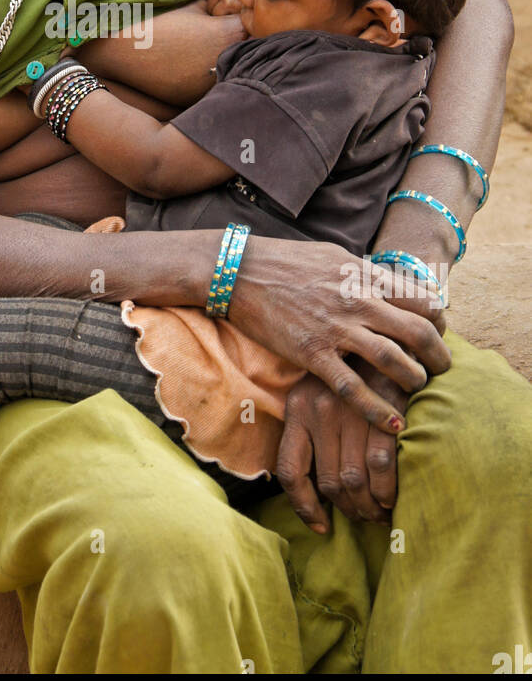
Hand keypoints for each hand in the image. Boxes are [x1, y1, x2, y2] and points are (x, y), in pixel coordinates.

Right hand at [225, 236, 450, 433]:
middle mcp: (357, 301)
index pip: (423, 300)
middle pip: (418, 331)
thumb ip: (364, 274)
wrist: (238, 271)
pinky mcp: (313, 353)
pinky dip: (378, 409)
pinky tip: (393, 424)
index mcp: (364, 276)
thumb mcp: (333, 256)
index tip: (438, 335)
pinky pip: (353, 388)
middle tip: (443, 369)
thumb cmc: (285, 261)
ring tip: (418, 388)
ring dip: (414, 379)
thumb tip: (390, 285)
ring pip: (393, 360)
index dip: (439, 322)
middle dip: (439, 355)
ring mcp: (336, 329)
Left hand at [276, 366, 407, 532]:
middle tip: (366, 518)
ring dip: (369, 506)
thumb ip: (315, 431)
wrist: (387, 334)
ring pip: (353, 479)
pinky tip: (393, 500)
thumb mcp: (322, 392)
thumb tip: (323, 485)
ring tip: (381, 513)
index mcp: (298, 407)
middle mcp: (317, 409)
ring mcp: (349, 410)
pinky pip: (380, 466)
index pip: (290, 471)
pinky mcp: (381, 410)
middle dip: (349, 509)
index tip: (321, 526)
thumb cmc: (355, 370)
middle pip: (328, 482)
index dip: (304, 506)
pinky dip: (387, 490)